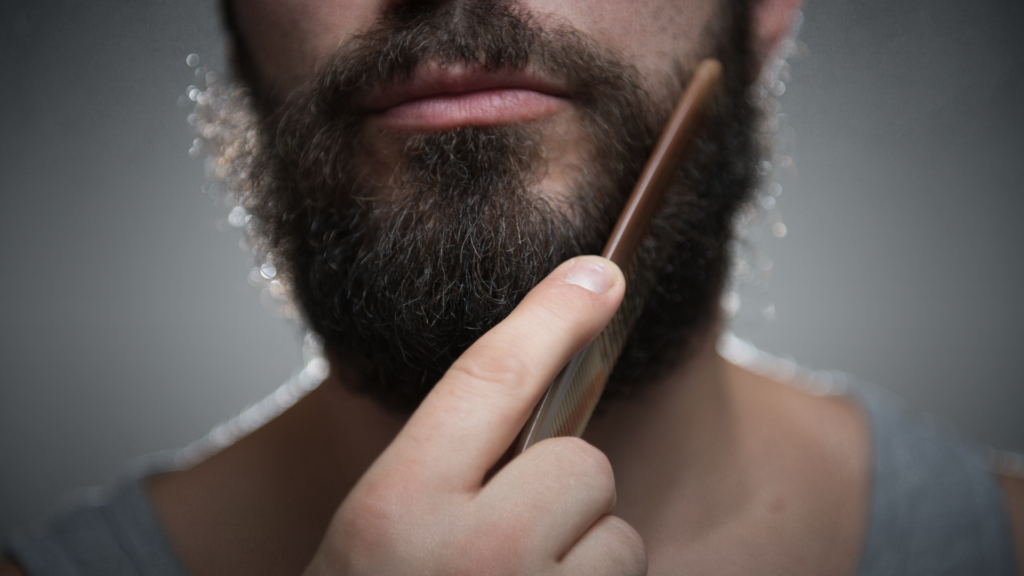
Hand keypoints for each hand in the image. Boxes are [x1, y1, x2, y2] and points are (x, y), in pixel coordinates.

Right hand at [304, 256, 645, 574]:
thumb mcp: (378, 538)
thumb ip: (447, 471)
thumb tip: (549, 409)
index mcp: (395, 509)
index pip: (489, 377)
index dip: (550, 315)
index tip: (601, 275)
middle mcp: (468, 557)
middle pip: (583, 465)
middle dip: (563, 498)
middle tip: (509, 549)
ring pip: (619, 539)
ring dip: (586, 566)